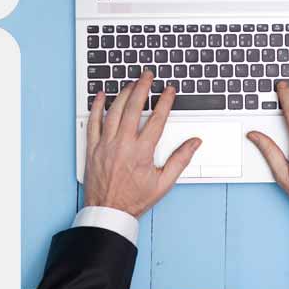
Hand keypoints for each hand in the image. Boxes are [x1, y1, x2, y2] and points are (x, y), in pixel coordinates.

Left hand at [84, 71, 201, 217]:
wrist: (108, 212)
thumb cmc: (135, 199)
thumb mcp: (164, 182)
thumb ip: (180, 159)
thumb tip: (194, 143)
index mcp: (142, 152)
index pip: (157, 119)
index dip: (165, 101)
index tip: (169, 90)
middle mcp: (123, 145)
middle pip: (133, 108)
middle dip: (142, 88)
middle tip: (147, 75)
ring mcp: (106, 145)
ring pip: (114, 112)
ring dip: (123, 94)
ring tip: (131, 83)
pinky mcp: (93, 148)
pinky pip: (93, 123)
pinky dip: (97, 107)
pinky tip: (101, 96)